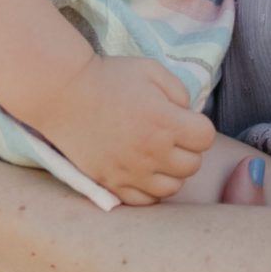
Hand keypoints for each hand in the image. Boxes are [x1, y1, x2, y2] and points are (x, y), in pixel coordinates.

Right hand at [33, 54, 215, 204]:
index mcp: (165, 122)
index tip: (184, 120)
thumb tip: (188, 114)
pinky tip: (143, 172)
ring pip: (172, 188)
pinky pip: (143, 201)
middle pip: (193, 165)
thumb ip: (179, 91)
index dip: (198, 127)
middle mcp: (152, 152)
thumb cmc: (109, 78)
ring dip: (171, 172)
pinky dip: (149, 190)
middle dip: (187, 149)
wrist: (64, 94)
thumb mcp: (151, 70)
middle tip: (170, 137)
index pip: (206, 138)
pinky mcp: (111, 184)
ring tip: (157, 156)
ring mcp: (131, 172)